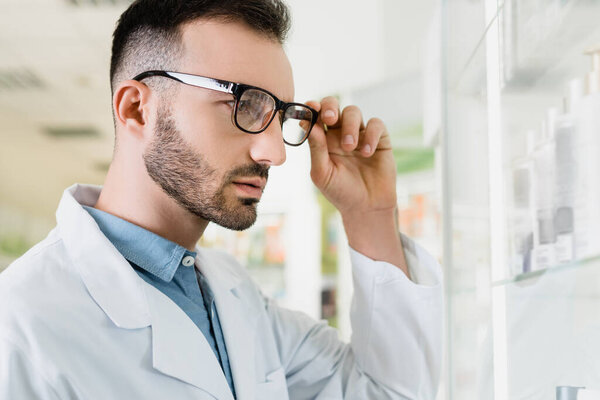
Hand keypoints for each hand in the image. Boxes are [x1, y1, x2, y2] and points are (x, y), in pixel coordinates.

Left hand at [305, 96, 396, 216]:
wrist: (367, 207)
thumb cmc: (340, 192)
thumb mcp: (323, 173)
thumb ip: (316, 149)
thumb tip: (309, 125)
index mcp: (322, 140)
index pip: (315, 116)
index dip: (312, 108)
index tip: (311, 108)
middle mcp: (339, 133)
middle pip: (333, 105)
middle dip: (330, 106)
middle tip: (330, 119)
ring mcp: (360, 134)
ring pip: (353, 112)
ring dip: (350, 126)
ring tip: (350, 147)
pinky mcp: (379, 139)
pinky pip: (375, 124)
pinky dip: (370, 135)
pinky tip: (366, 154)